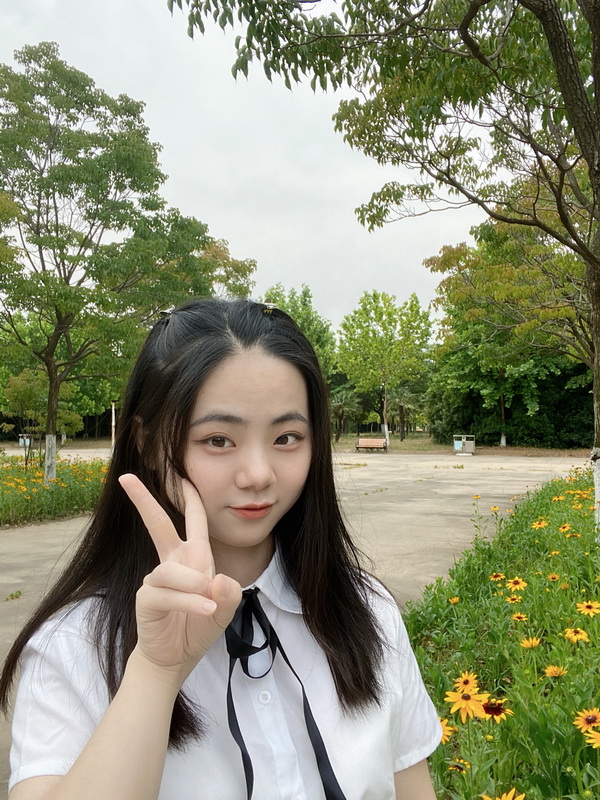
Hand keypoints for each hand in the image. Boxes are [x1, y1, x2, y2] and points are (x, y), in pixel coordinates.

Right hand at [119, 474, 241, 682]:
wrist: (176, 658)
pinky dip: (188, 601)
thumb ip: (229, 594)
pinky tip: (203, 610)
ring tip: (208, 604)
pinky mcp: (147, 598)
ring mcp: (157, 579)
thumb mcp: (224, 609)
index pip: (193, 520)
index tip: (182, 475)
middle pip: (158, 524)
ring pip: (172, 571)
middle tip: (126, 478)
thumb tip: (215, 580)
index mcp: (194, 557)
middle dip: (143, 500)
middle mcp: (173, 562)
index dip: (189, 497)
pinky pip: (167, 593)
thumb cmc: (198, 626)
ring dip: (193, 586)